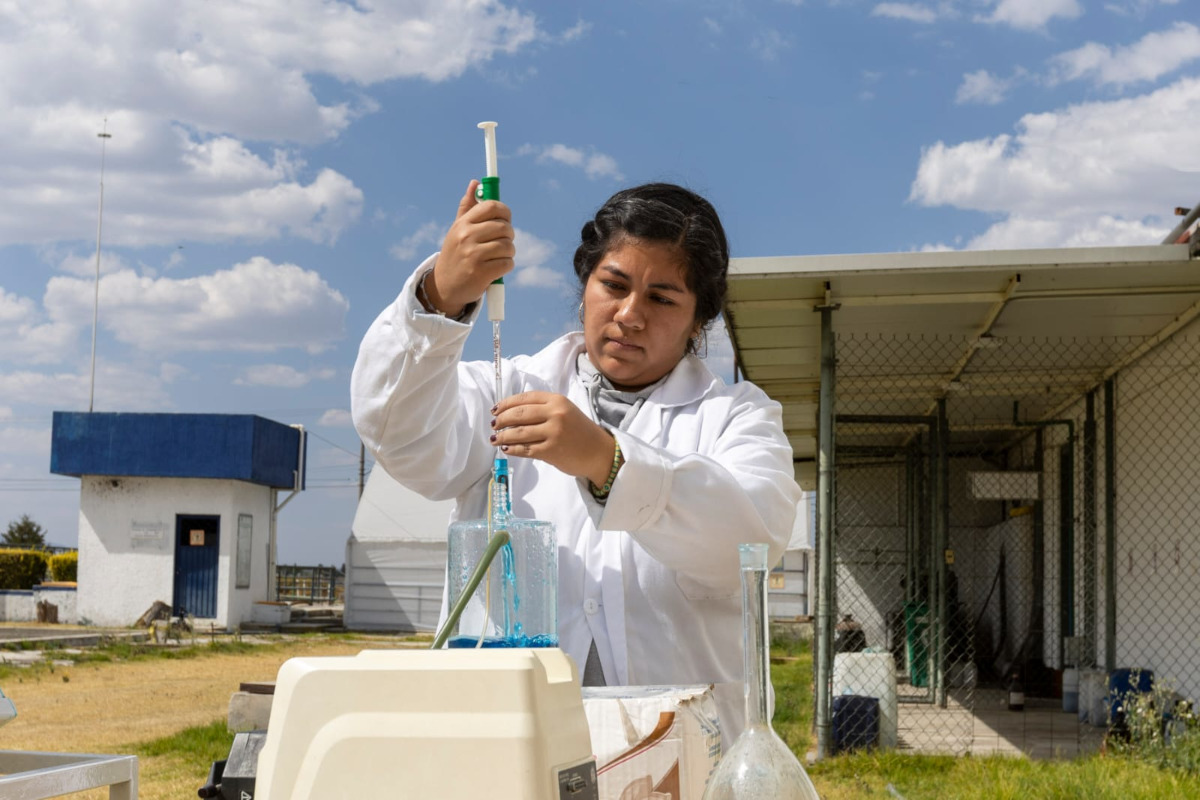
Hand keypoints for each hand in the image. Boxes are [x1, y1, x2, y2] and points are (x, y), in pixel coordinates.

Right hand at [425, 180, 514, 315]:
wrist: (445, 287)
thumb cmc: (455, 254)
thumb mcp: (457, 229)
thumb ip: (467, 207)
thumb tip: (475, 182)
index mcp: (463, 223)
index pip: (492, 206)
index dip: (505, 212)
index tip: (505, 219)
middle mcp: (467, 237)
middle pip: (504, 227)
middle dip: (509, 235)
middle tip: (503, 240)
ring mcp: (473, 255)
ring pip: (508, 246)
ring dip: (509, 252)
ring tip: (498, 256)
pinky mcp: (481, 273)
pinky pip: (507, 263)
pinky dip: (506, 266)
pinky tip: (497, 269)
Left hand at [491, 392, 615, 485]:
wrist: (599, 452)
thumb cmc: (580, 432)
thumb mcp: (565, 411)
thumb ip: (543, 409)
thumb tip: (511, 413)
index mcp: (557, 400)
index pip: (524, 398)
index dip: (506, 404)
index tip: (495, 410)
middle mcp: (555, 413)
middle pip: (519, 414)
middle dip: (501, 420)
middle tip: (493, 425)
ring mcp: (553, 432)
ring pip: (519, 432)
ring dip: (503, 436)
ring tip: (495, 439)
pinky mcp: (551, 451)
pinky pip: (525, 449)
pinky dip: (512, 449)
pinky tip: (506, 449)